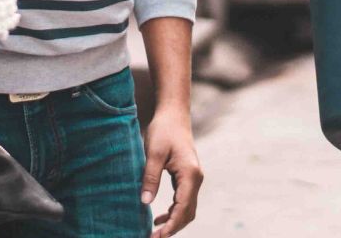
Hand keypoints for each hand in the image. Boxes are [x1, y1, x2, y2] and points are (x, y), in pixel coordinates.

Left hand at [142, 104, 201, 236]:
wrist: (174, 114)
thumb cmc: (163, 130)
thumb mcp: (153, 153)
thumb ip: (150, 178)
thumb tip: (145, 203)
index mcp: (189, 174)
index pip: (183, 208)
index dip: (171, 226)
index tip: (157, 236)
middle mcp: (195, 179)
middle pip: (188, 213)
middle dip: (173, 228)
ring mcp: (194, 178)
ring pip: (187, 209)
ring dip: (174, 222)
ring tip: (155, 233)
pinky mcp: (188, 177)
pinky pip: (184, 200)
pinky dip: (174, 212)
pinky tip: (159, 217)